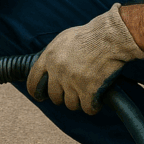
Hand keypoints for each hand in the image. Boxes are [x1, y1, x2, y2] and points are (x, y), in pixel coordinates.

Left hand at [26, 4, 143, 114]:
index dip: (36, 92)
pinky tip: (97, 100)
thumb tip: (47, 67)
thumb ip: (52, 54)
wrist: (110, 37)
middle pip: (54, 96)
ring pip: (71, 104)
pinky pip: (87, 108)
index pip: (33, 82)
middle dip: (63, 96)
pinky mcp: (88, 90)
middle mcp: (58, 72)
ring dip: (79, 101)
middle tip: (74, 91)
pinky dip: (93, 106)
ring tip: (88, 93)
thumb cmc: (89, 35)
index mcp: (49, 58)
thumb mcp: (63, 39)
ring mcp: (72, 82)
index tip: (41, 96)